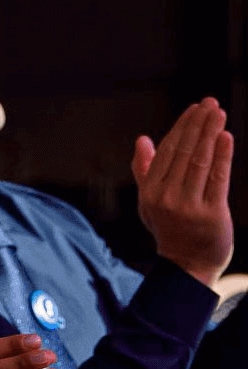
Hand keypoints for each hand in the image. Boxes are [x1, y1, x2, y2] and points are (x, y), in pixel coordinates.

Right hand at [132, 97, 234, 286]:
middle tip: (210, 103)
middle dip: (197, 124)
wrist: (187, 265)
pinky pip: (217, 179)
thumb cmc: (169, 229)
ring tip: (219, 113)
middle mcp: (167, 195)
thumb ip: (145, 169)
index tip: (194, 108)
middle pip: (184, 152)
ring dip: (210, 134)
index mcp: (151, 190)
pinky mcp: (211, 213)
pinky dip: (222, 156)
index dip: (182, 127)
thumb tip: (142, 139)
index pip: (168, 150)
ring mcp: (188, 205)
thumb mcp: (149, 200)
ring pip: (200, 161)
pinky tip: (226, 137)